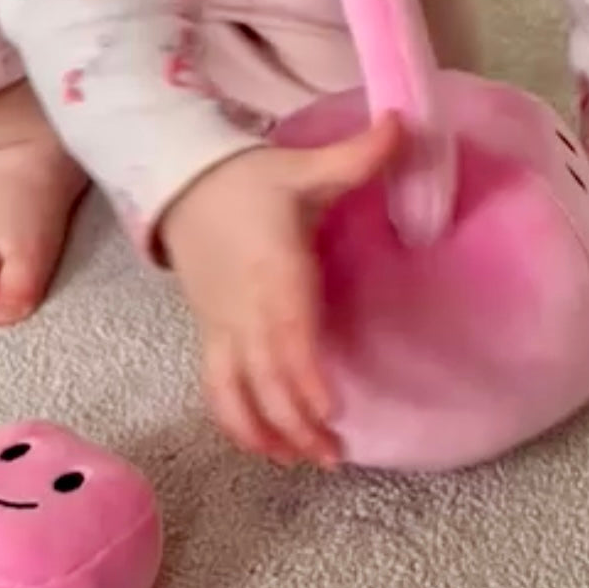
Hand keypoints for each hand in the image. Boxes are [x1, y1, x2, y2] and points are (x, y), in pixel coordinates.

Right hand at [162, 116, 400, 466]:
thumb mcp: (303, 165)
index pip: (287, 333)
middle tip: (333, 457)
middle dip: (294, 422)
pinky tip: (262, 446)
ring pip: (234, 391)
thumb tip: (408, 124)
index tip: (329, 411)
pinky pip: (216, 386)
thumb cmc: (248, 179)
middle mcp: (243, 307)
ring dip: (263, 431)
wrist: (180, 181)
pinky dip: (235, 420)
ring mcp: (221, 325)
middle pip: (264, 377)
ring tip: (299, 463)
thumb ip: (358, 155)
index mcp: (273, 270)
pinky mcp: (209, 332)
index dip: (304, 376)